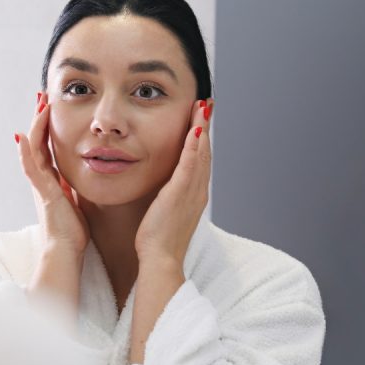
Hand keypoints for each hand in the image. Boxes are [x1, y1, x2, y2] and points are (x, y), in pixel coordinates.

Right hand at [15, 92, 88, 256]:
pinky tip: (22, 137)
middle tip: (43, 96)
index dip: (48, 126)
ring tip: (40, 105)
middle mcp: (42, 178)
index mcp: (51, 179)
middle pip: (37, 141)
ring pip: (33, 148)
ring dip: (36, 126)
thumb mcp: (76, 201)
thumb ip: (73, 187)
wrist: (65, 250)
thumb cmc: (72, 231)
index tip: (51, 107)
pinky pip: (31, 168)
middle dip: (40, 118)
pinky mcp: (41, 192)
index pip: (47, 145)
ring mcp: (39, 184)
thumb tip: (79, 176)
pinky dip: (25, 152)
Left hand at [134, 99, 212, 265]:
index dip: (201, 138)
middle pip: (204, 152)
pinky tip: (194, 129)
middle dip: (205, 126)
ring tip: (203, 107)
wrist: (160, 260)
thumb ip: (164, 197)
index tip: (200, 119)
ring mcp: (191, 192)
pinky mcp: (180, 194)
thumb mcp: (163, 212)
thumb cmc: (157, 241)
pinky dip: (193, 146)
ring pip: (200, 153)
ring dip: (202, 128)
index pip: (199, 160)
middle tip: (207, 104)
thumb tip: (159, 188)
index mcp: (193, 195)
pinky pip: (189, 165)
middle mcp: (197, 191)